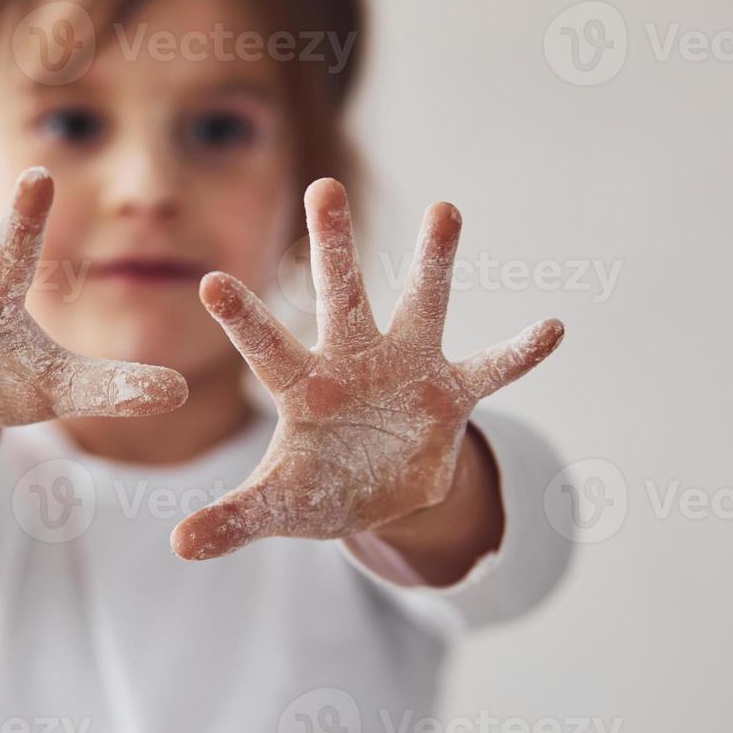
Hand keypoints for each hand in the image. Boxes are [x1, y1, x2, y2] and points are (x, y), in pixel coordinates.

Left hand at [170, 179, 562, 560]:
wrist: (379, 491)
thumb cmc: (319, 484)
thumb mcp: (277, 505)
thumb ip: (234, 519)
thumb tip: (179, 547)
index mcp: (303, 384)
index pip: (265, 345)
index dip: (241, 317)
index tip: (208, 282)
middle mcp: (353, 359)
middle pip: (340, 294)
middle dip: (332, 244)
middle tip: (323, 185)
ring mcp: (406, 368)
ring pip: (422, 304)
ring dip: (434, 260)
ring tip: (446, 209)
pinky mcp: (451, 392)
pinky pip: (491, 369)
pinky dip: (520, 353)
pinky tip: (552, 328)